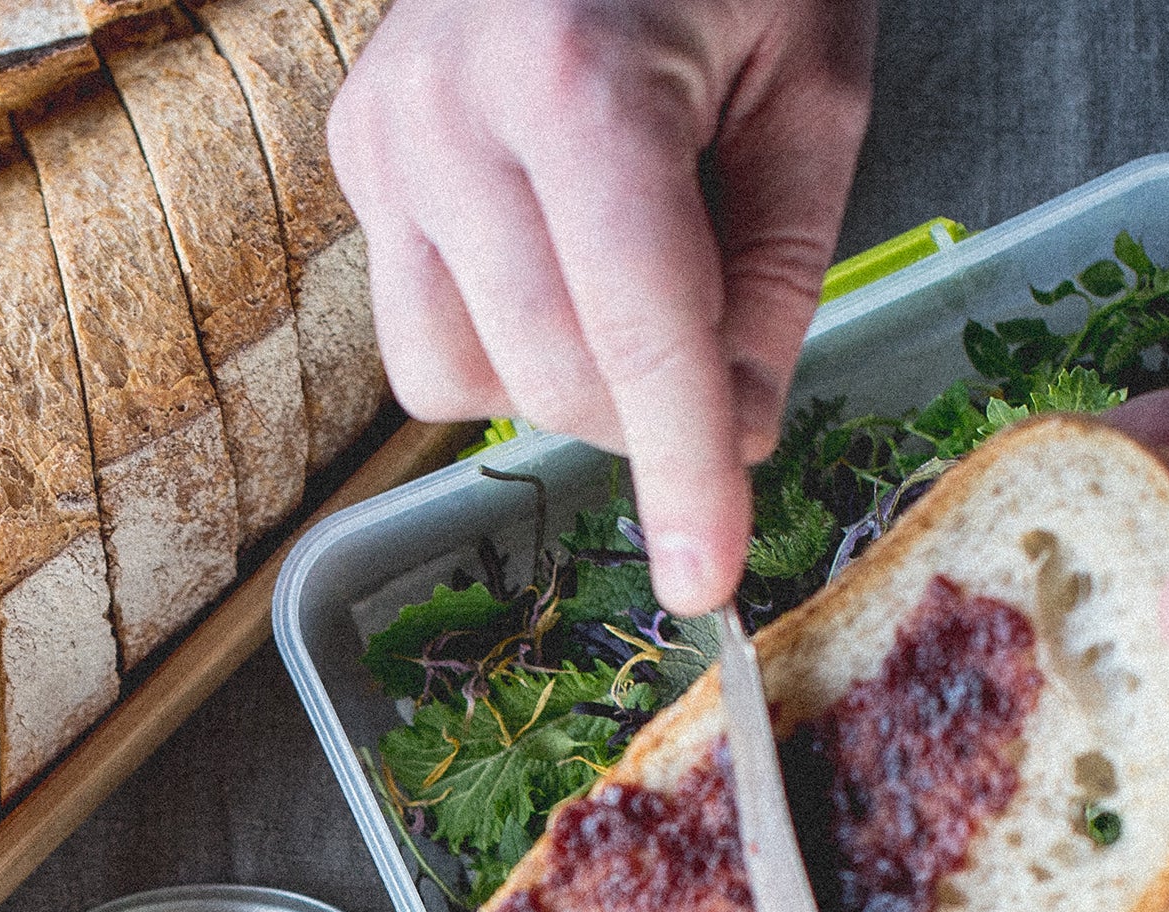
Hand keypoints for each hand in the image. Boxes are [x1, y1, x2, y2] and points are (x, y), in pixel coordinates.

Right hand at [330, 0, 875, 611]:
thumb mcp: (814, 77)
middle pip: (549, 375)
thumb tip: (738, 429)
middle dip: (651, 418)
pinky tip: (555, 259)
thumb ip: (778, 263)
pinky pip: (418, 326)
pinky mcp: (354, 149)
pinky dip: (501, 337)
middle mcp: (449, 113)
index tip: (708, 578)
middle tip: (727, 372)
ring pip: (461, 378)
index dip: (685, 470)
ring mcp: (383, 133)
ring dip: (567, 384)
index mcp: (577, 79)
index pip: (635, 333)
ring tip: (636, 291)